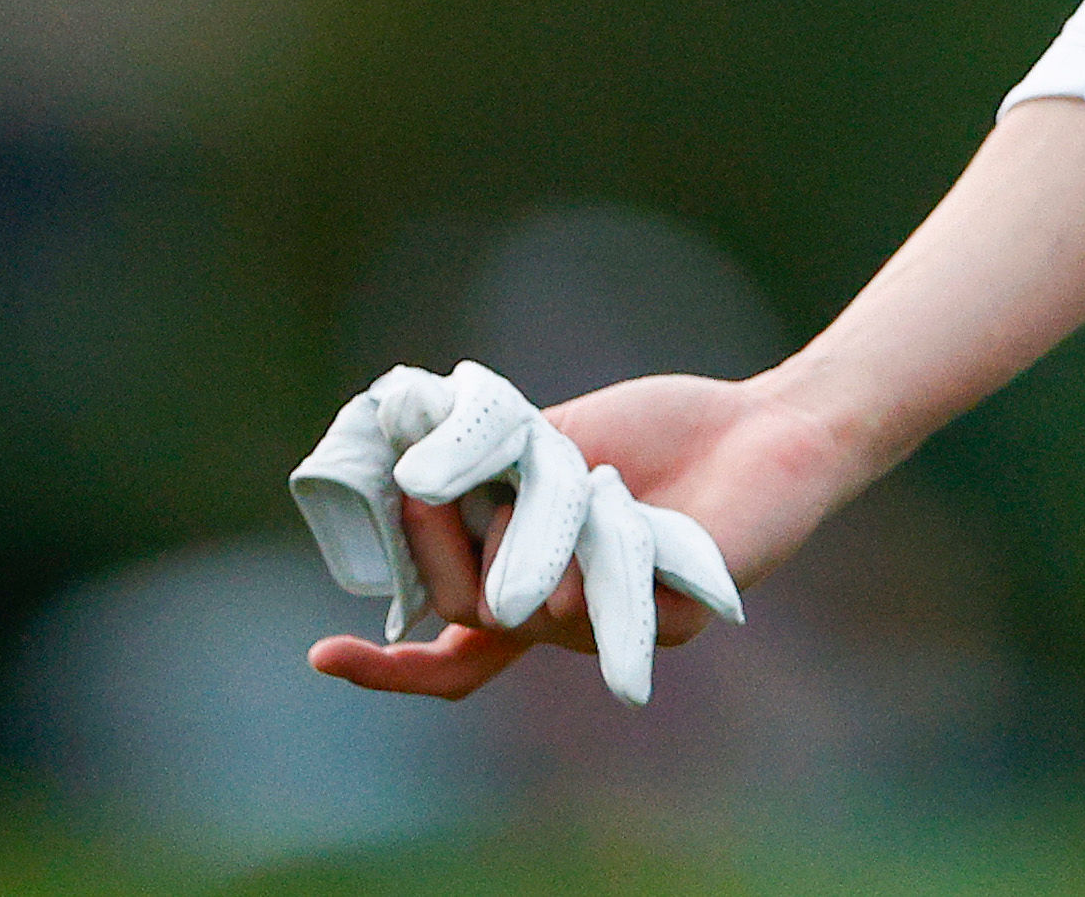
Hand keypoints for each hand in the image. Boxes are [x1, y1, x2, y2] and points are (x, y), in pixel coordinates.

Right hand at [302, 369, 863, 703]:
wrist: (763, 419)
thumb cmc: (655, 429)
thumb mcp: (546, 440)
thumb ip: (477, 471)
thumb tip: (395, 477)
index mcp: (527, 582)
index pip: (446, 654)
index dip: (385, 665)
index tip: (321, 654)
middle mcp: (564, 619)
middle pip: (469, 617)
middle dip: (438, 553)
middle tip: (431, 492)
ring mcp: (616, 628)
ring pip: (530, 610)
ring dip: (535, 532)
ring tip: (580, 477)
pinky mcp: (672, 622)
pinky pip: (607, 602)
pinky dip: (601, 537)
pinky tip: (628, 499)